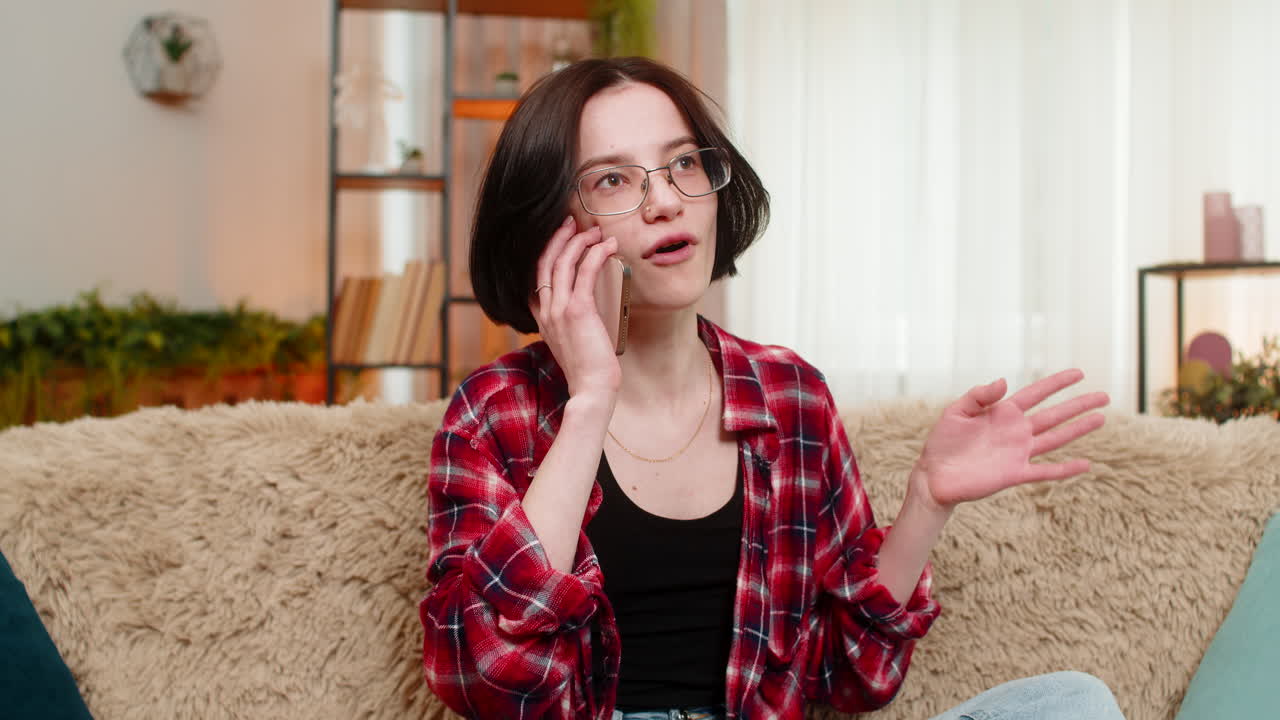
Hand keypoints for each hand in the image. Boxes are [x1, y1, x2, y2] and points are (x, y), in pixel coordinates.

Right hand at [527, 215, 621, 400]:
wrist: (591, 389)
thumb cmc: (589, 369)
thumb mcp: (573, 342)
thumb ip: (573, 322)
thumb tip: (589, 304)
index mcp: (542, 318)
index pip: (536, 277)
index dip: (546, 253)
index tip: (561, 239)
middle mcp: (545, 311)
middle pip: (545, 262)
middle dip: (558, 238)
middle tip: (572, 223)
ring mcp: (558, 310)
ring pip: (562, 262)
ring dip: (578, 241)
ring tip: (594, 231)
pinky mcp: (577, 310)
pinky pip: (584, 272)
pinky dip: (596, 254)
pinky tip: (607, 246)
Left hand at [913, 369, 1109, 509]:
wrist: (934, 475)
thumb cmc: (943, 442)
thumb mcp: (956, 412)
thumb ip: (978, 396)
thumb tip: (1002, 381)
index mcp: (1003, 412)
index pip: (1036, 394)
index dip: (1057, 383)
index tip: (1079, 373)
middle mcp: (1016, 431)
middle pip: (1054, 414)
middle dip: (1079, 405)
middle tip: (1104, 396)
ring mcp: (1018, 452)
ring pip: (1055, 438)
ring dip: (1078, 429)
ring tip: (1102, 418)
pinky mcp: (1015, 474)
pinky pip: (1046, 471)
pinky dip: (1066, 469)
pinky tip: (1086, 464)